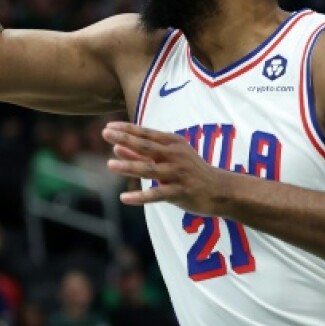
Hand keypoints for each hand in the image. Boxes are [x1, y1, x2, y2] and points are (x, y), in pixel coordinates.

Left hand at [103, 122, 230, 214]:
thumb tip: (116, 148)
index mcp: (172, 143)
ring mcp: (178, 173)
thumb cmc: (189, 171)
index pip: (146, 134)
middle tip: (105, 134)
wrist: (220, 190)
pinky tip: (124, 198)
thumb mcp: (167, 158)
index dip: (126, 130)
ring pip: (149, 170)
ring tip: (110, 165)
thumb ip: (140, 155)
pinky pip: (157, 194)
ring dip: (129, 166)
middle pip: (146, 146)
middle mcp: (175, 155)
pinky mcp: (180, 192)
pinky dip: (140, 197)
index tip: (108, 127)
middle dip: (125, 139)